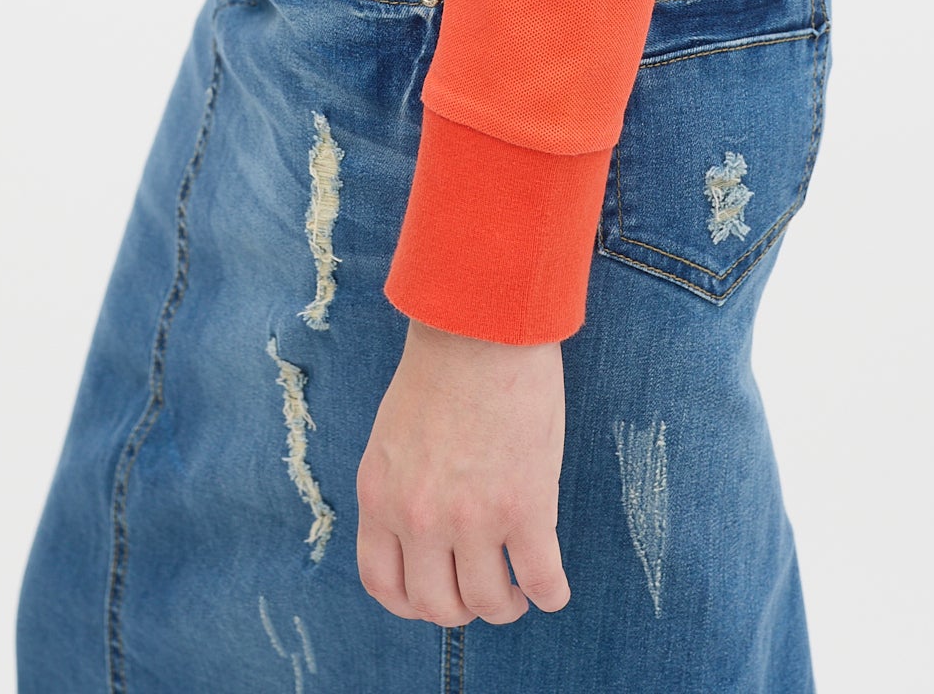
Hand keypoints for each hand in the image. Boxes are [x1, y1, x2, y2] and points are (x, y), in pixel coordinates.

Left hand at [355, 316, 571, 625]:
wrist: (482, 325)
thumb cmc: (442, 366)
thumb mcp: (394, 435)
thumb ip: (402, 488)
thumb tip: (422, 536)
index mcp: (381, 497)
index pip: (384, 584)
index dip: (412, 603)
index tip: (435, 598)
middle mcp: (420, 518)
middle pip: (436, 605)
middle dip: (461, 609)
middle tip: (483, 591)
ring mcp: (473, 519)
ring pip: (488, 602)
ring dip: (505, 605)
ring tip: (518, 591)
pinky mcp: (526, 508)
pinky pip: (541, 580)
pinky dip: (550, 594)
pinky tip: (553, 588)